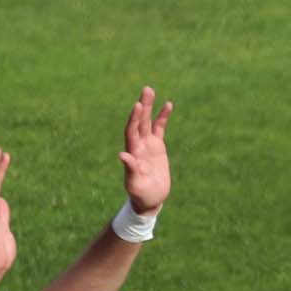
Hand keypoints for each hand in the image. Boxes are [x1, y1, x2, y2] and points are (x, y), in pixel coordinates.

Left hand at [119, 84, 173, 215]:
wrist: (150, 200)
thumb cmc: (141, 195)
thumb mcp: (135, 184)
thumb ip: (130, 169)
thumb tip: (122, 155)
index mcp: (132, 153)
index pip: (131, 132)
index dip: (134, 119)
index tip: (137, 105)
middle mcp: (138, 146)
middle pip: (139, 122)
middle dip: (142, 106)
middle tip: (146, 90)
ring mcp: (147, 145)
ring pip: (148, 122)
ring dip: (149, 107)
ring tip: (150, 90)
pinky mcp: (157, 147)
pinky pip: (160, 128)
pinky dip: (162, 117)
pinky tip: (167, 105)